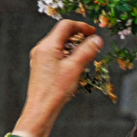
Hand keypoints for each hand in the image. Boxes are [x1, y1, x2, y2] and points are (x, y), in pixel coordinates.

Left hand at [9, 20, 103, 136]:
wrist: (41, 109)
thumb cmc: (55, 90)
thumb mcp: (75, 68)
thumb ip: (87, 51)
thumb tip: (97, 39)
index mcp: (47, 46)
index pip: (66, 26)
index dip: (82, 26)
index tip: (94, 32)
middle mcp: (41, 49)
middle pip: (62, 34)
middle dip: (79, 36)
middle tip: (92, 44)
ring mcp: (40, 58)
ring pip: (60, 45)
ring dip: (74, 47)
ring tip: (86, 56)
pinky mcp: (41, 67)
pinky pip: (56, 54)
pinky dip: (68, 55)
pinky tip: (76, 65)